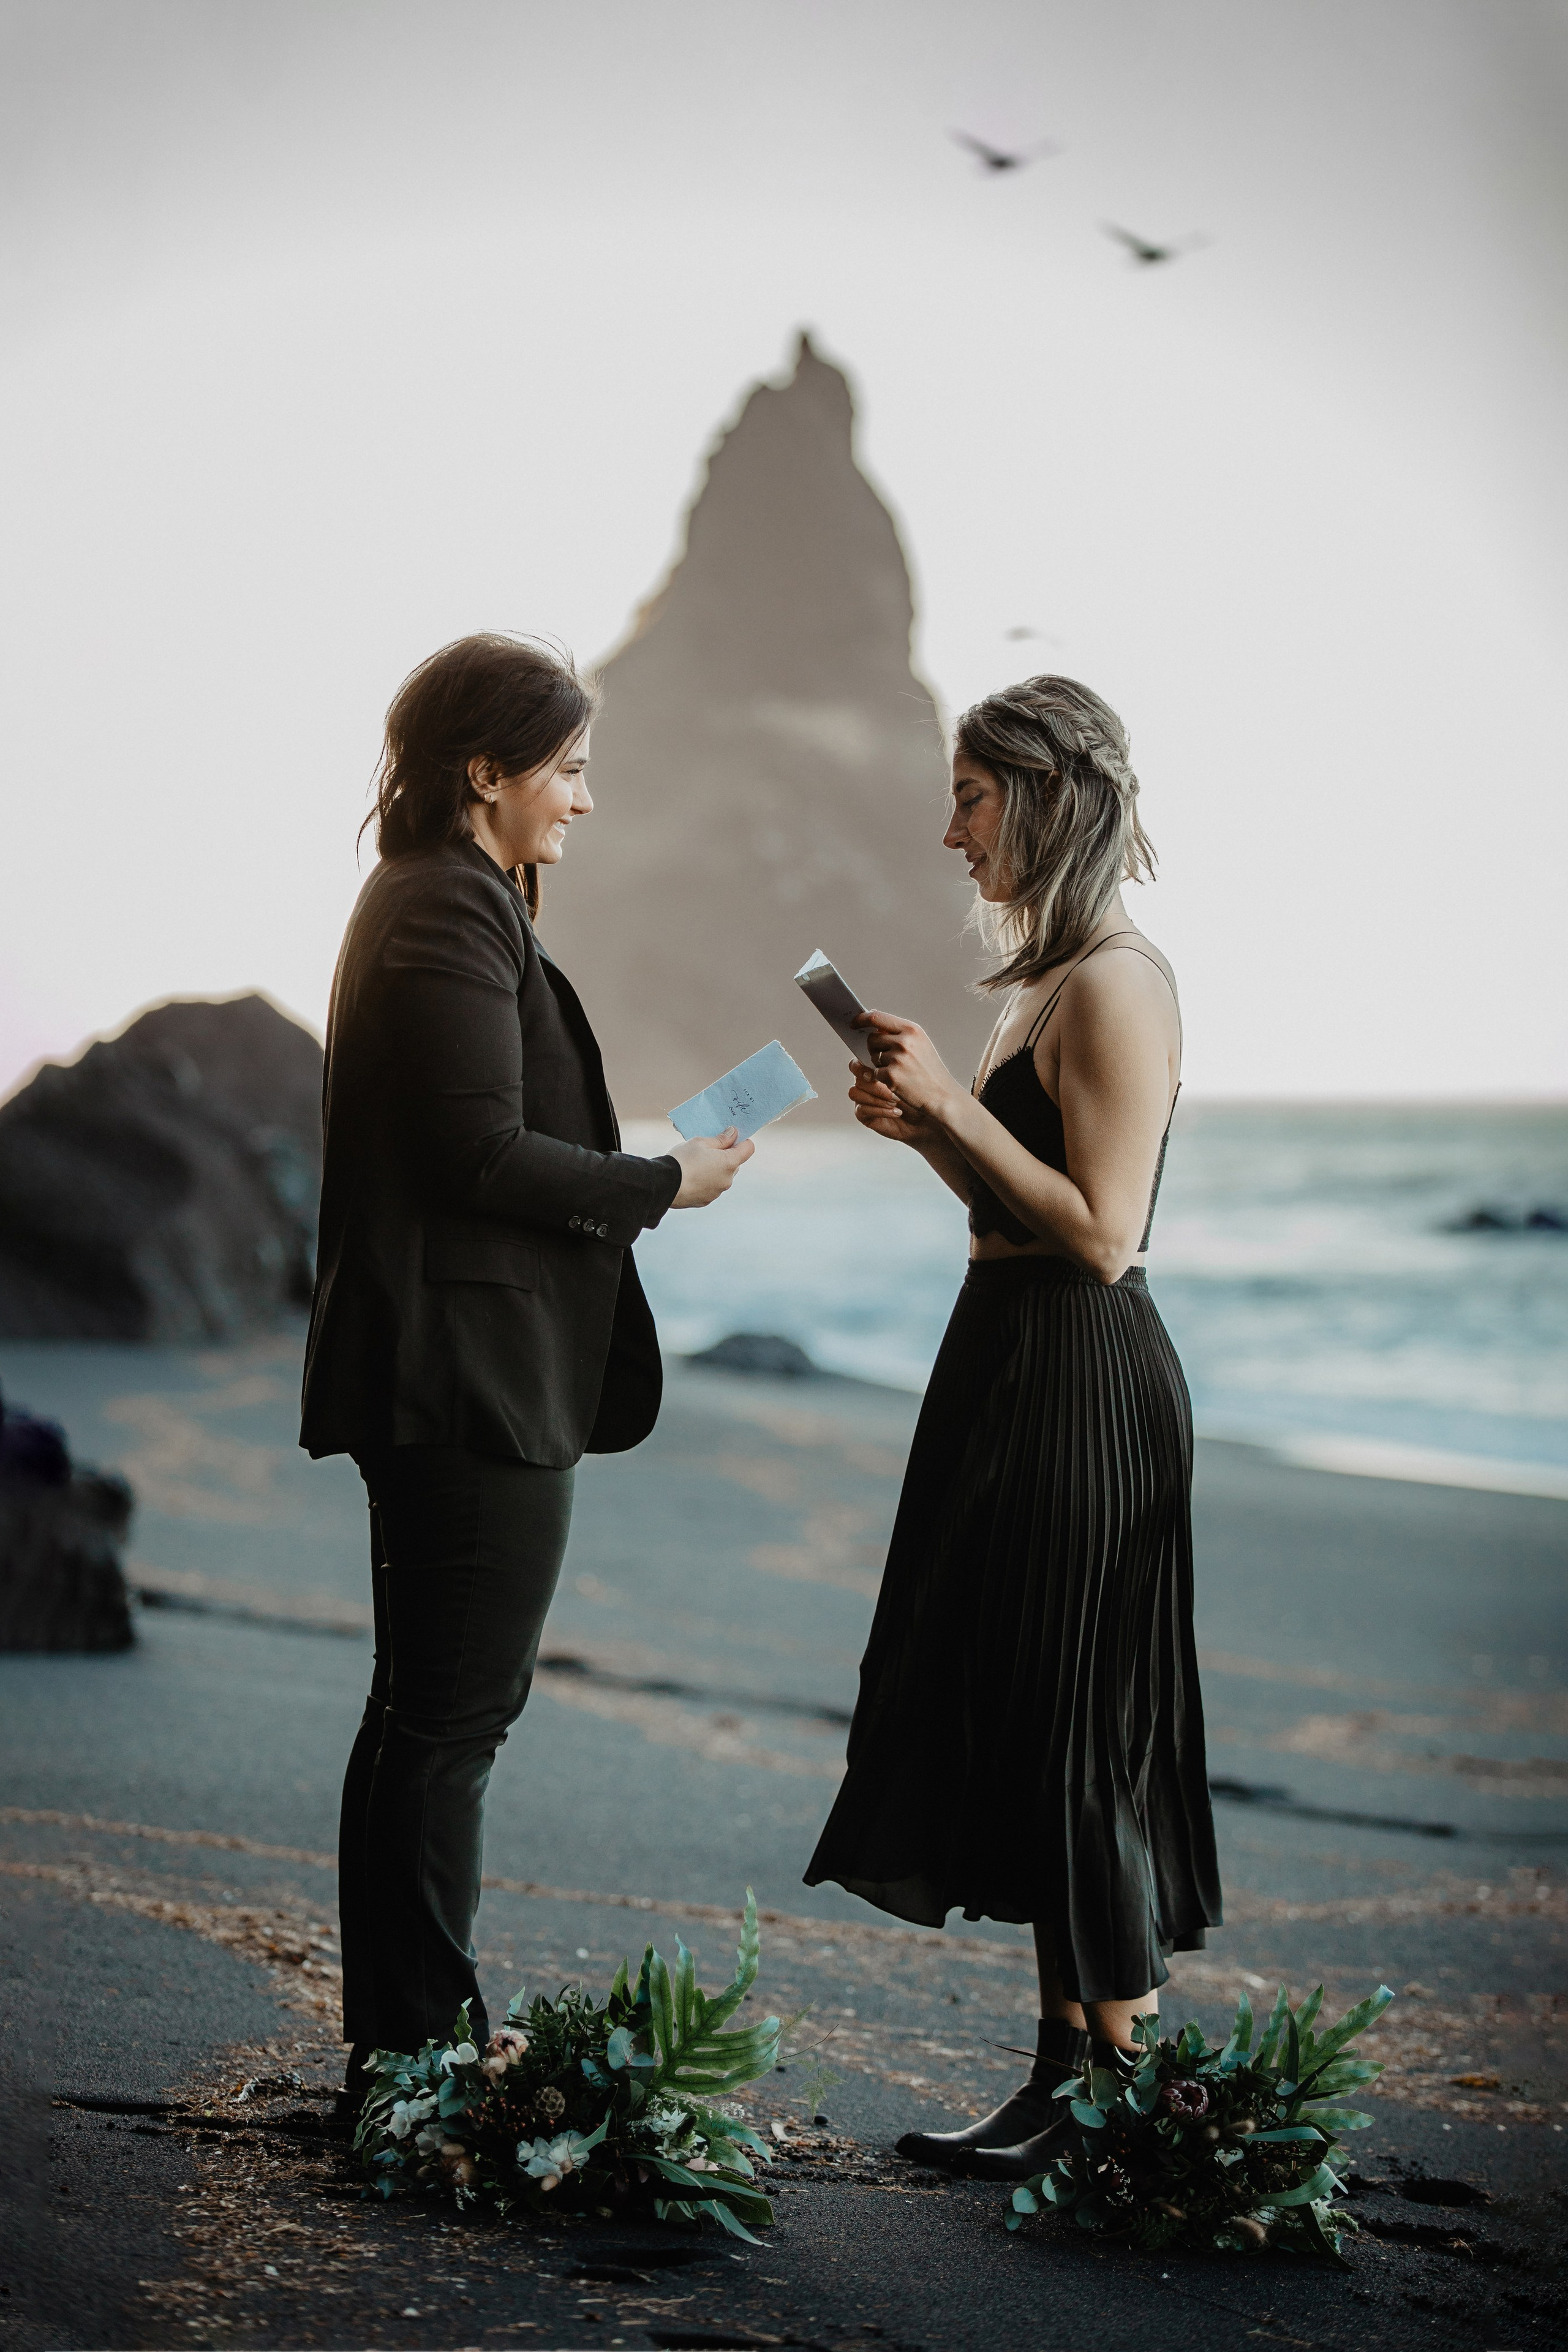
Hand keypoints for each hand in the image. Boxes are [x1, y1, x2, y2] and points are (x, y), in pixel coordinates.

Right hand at [669, 1127, 753, 1207]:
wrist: (663, 1184)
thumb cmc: (682, 1159)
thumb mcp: (700, 1142)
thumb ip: (720, 1139)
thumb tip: (733, 1133)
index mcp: (729, 1163)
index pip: (748, 1149)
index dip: (742, 1140)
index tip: (730, 1136)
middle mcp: (727, 1180)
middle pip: (735, 1163)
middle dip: (725, 1155)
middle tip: (707, 1149)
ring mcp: (717, 1192)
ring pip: (722, 1176)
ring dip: (714, 1169)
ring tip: (694, 1164)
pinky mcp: (706, 1200)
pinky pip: (711, 1187)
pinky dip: (705, 1181)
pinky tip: (690, 1177)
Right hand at [848, 1059, 944, 1148]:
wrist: (926, 1117)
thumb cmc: (919, 1095)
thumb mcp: (911, 1075)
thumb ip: (896, 1064)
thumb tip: (886, 1058)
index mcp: (874, 1070)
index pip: (858, 1063)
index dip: (863, 1066)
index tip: (878, 1069)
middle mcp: (866, 1084)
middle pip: (857, 1077)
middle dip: (873, 1083)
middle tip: (889, 1086)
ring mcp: (863, 1099)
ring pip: (855, 1093)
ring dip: (877, 1097)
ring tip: (896, 1101)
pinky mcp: (864, 1115)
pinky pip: (862, 1109)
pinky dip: (880, 1110)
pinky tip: (896, 1111)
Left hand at [855, 1011, 963, 1125]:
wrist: (942, 1094)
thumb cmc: (929, 1069)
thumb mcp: (919, 1043)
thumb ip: (898, 1031)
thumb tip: (873, 1019)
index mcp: (911, 1030)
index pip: (877, 1017)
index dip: (861, 1019)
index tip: (853, 1023)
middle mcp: (904, 1042)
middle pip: (871, 1039)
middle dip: (874, 1049)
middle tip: (888, 1058)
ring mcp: (897, 1059)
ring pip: (873, 1057)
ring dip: (881, 1065)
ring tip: (900, 1071)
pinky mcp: (891, 1076)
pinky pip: (875, 1073)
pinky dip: (883, 1079)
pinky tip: (899, 1082)